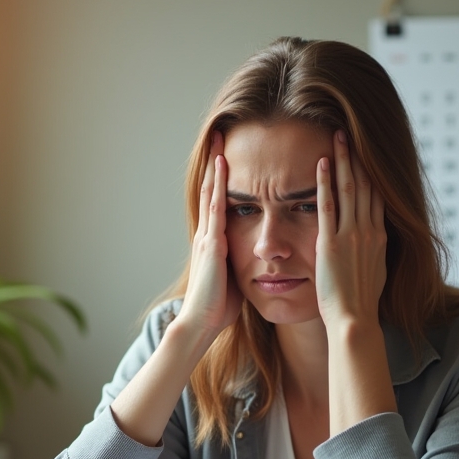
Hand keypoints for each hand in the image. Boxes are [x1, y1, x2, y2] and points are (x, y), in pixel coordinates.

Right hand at [176, 132, 242, 338]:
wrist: (202, 323)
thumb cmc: (219, 307)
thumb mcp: (233, 279)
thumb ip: (240, 263)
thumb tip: (257, 259)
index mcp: (215, 243)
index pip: (219, 204)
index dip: (223, 180)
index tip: (230, 158)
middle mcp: (208, 234)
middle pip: (211, 190)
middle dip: (216, 163)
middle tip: (220, 135)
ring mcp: (208, 237)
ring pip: (211, 192)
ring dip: (215, 165)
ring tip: (219, 138)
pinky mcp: (212, 244)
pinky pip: (216, 207)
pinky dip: (218, 184)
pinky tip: (222, 166)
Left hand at [315, 129, 386, 330]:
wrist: (355, 320)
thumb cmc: (361, 302)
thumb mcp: (376, 272)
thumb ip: (373, 252)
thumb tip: (373, 243)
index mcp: (380, 237)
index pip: (378, 195)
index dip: (372, 171)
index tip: (367, 152)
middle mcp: (369, 231)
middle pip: (366, 185)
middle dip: (358, 157)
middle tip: (351, 132)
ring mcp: (351, 235)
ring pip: (349, 188)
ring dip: (343, 160)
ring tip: (338, 136)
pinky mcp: (331, 243)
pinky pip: (327, 205)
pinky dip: (325, 182)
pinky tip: (322, 162)